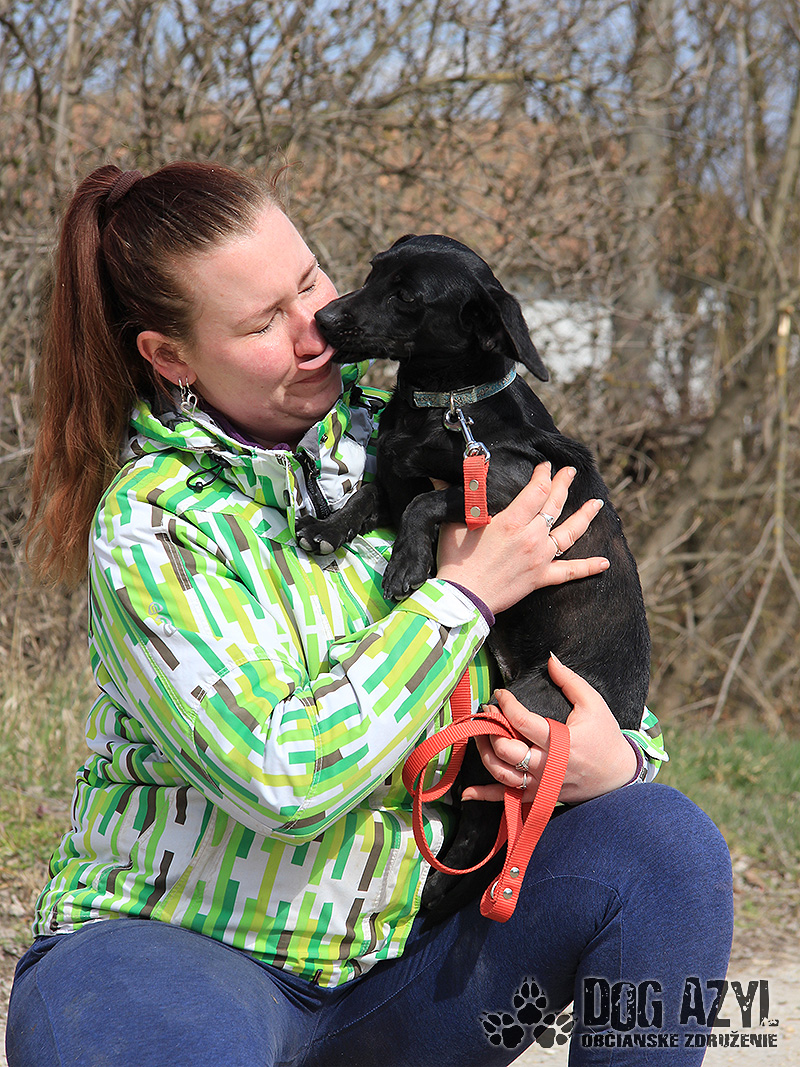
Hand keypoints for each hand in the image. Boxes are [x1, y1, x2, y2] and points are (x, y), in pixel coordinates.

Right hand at [435, 461, 607, 614]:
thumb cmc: (456, 561)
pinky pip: (570, 572)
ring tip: (597, 503)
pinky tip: (605, 562)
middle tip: (570, 472)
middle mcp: (531, 537)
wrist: (463, 598)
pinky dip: (589, 567)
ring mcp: (540, 558)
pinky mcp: (541, 578)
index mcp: (511, 521)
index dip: (543, 475)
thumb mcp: (453, 524)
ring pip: (569, 533)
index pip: (536, 490)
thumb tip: (439, 476)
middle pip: (554, 505)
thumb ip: (457, 497)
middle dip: (563, 485)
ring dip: (585, 516)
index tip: (545, 466)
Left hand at [461, 654, 638, 804]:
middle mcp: (548, 765)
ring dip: (484, 754)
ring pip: (502, 773)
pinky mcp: (540, 795)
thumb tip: (550, 658)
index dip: (506, 704)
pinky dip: (486, 796)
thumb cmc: (606, 737)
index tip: (499, 694)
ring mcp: (542, 784)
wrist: (619, 775)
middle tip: (486, 713)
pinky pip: (508, 798)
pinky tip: (467, 792)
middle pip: (506, 750)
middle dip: (489, 729)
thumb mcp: (593, 704)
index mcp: (561, 741)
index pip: (522, 722)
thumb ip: (569, 680)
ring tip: (477, 735)